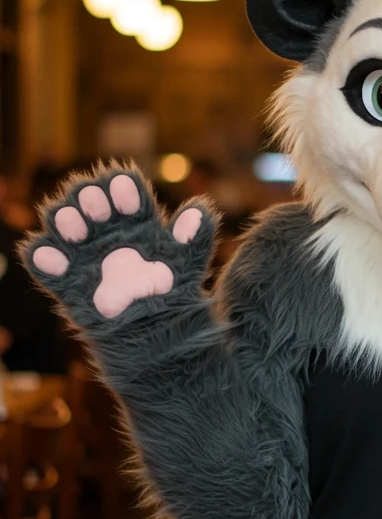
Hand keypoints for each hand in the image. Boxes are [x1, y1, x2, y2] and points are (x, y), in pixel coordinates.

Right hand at [22, 168, 216, 327]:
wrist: (155, 330)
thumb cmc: (172, 290)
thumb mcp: (186, 262)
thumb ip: (193, 237)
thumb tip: (201, 211)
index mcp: (133, 218)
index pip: (123, 191)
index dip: (122, 188)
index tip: (124, 189)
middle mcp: (104, 229)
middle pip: (88, 201)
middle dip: (90, 199)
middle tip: (96, 206)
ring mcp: (83, 252)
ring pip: (64, 225)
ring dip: (65, 220)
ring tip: (75, 227)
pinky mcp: (66, 279)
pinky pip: (47, 265)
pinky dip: (44, 259)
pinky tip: (50, 256)